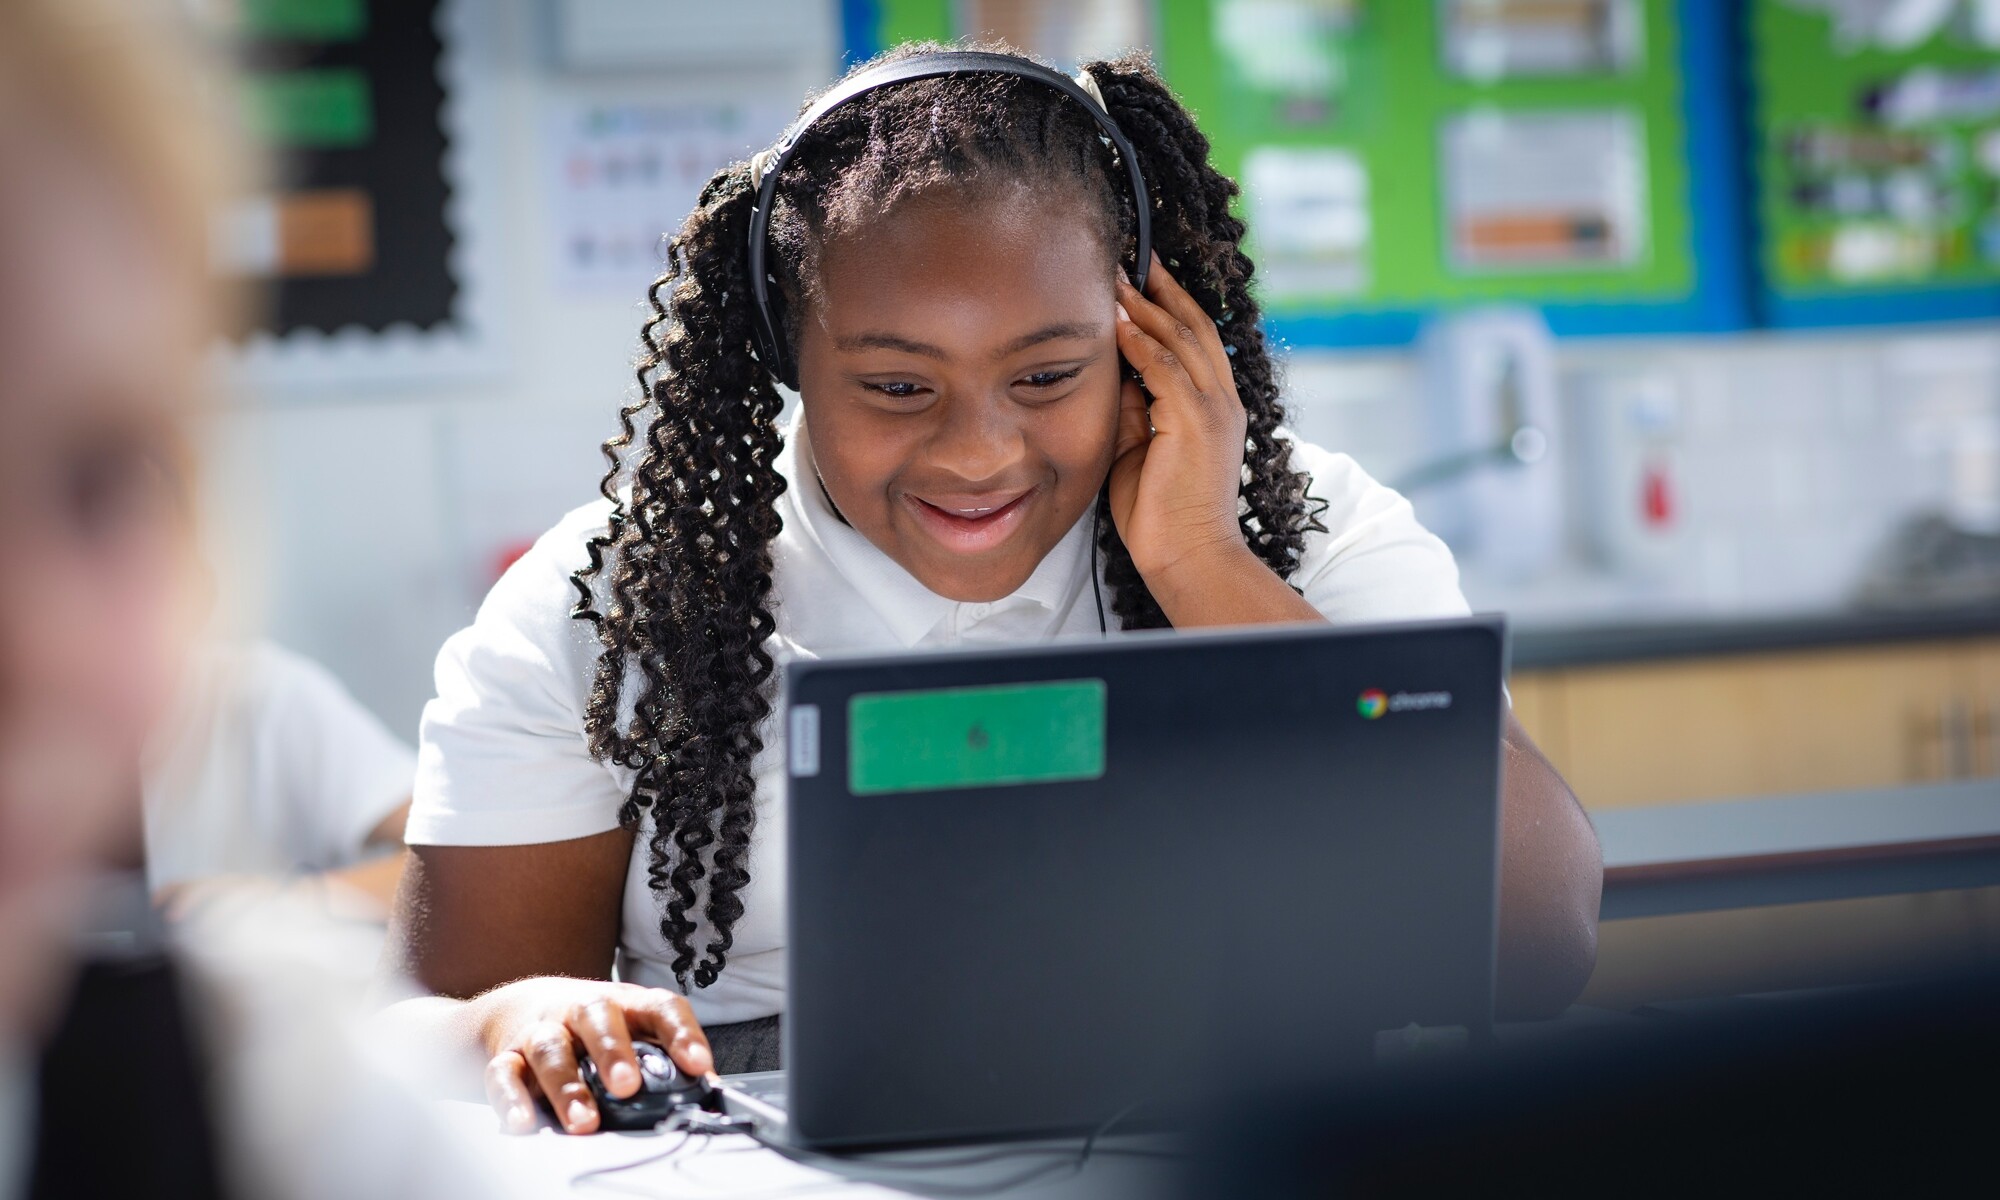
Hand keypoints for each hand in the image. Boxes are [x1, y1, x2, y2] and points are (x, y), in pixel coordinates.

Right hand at [474, 976, 714, 1134]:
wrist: (522, 1005)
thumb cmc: (593, 1028)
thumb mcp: (632, 1032)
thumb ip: (665, 1060)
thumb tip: (707, 1093)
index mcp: (625, 1003)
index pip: (660, 1008)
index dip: (681, 1035)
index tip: (698, 1066)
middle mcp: (581, 1010)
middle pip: (597, 1017)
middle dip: (613, 1052)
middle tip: (627, 1086)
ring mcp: (542, 1031)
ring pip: (551, 1049)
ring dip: (567, 1086)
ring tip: (584, 1121)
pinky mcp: (507, 1057)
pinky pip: (503, 1075)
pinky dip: (511, 1100)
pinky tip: (523, 1123)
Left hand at [1109, 252, 1249, 586]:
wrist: (1188, 557)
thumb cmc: (1163, 516)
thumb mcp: (1143, 451)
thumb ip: (1137, 410)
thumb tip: (1117, 374)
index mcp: (1216, 409)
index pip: (1198, 344)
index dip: (1172, 308)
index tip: (1144, 281)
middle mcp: (1222, 402)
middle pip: (1196, 328)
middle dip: (1163, 290)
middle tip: (1134, 258)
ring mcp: (1213, 410)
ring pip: (1181, 340)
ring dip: (1146, 307)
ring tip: (1116, 279)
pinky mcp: (1195, 423)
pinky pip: (1165, 368)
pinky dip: (1141, 341)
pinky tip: (1117, 321)